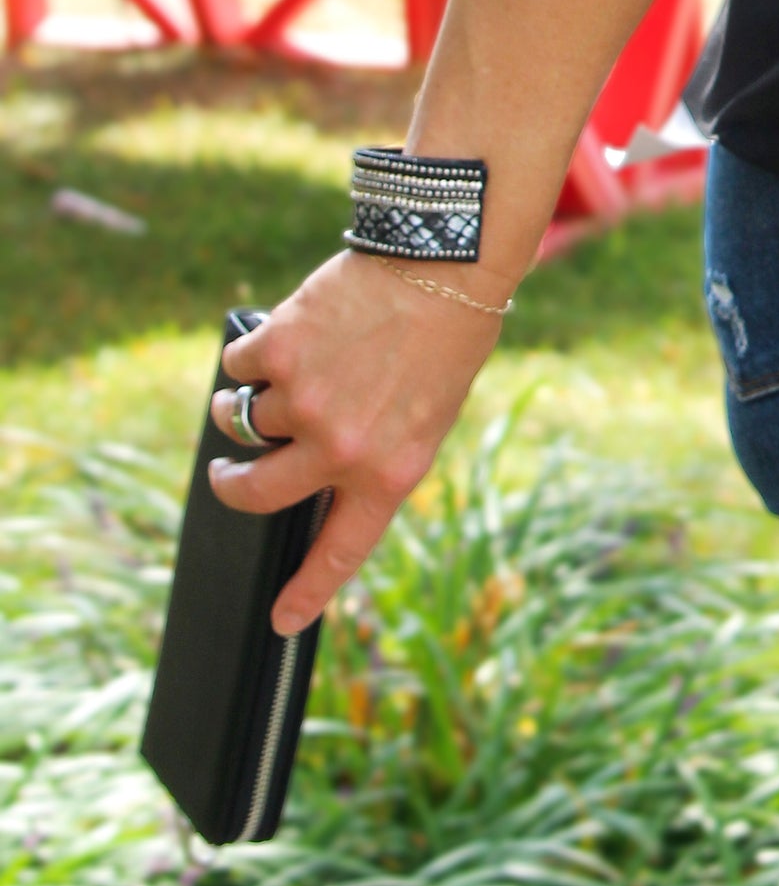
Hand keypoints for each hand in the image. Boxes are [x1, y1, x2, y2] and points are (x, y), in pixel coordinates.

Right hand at [209, 250, 510, 631]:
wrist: (445, 262)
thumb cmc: (444, 339)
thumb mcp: (425, 417)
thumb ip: (371, 456)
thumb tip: (313, 478)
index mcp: (388, 474)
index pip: (339, 552)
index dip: (307, 593)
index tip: (281, 623)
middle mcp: (340, 449)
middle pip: (255, 494)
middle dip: (231, 485)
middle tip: (227, 474)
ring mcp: (305, 402)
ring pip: (243, 420)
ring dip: (246, 403)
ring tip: (276, 375)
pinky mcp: (279, 351)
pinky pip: (238, 367)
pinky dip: (248, 355)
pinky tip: (281, 335)